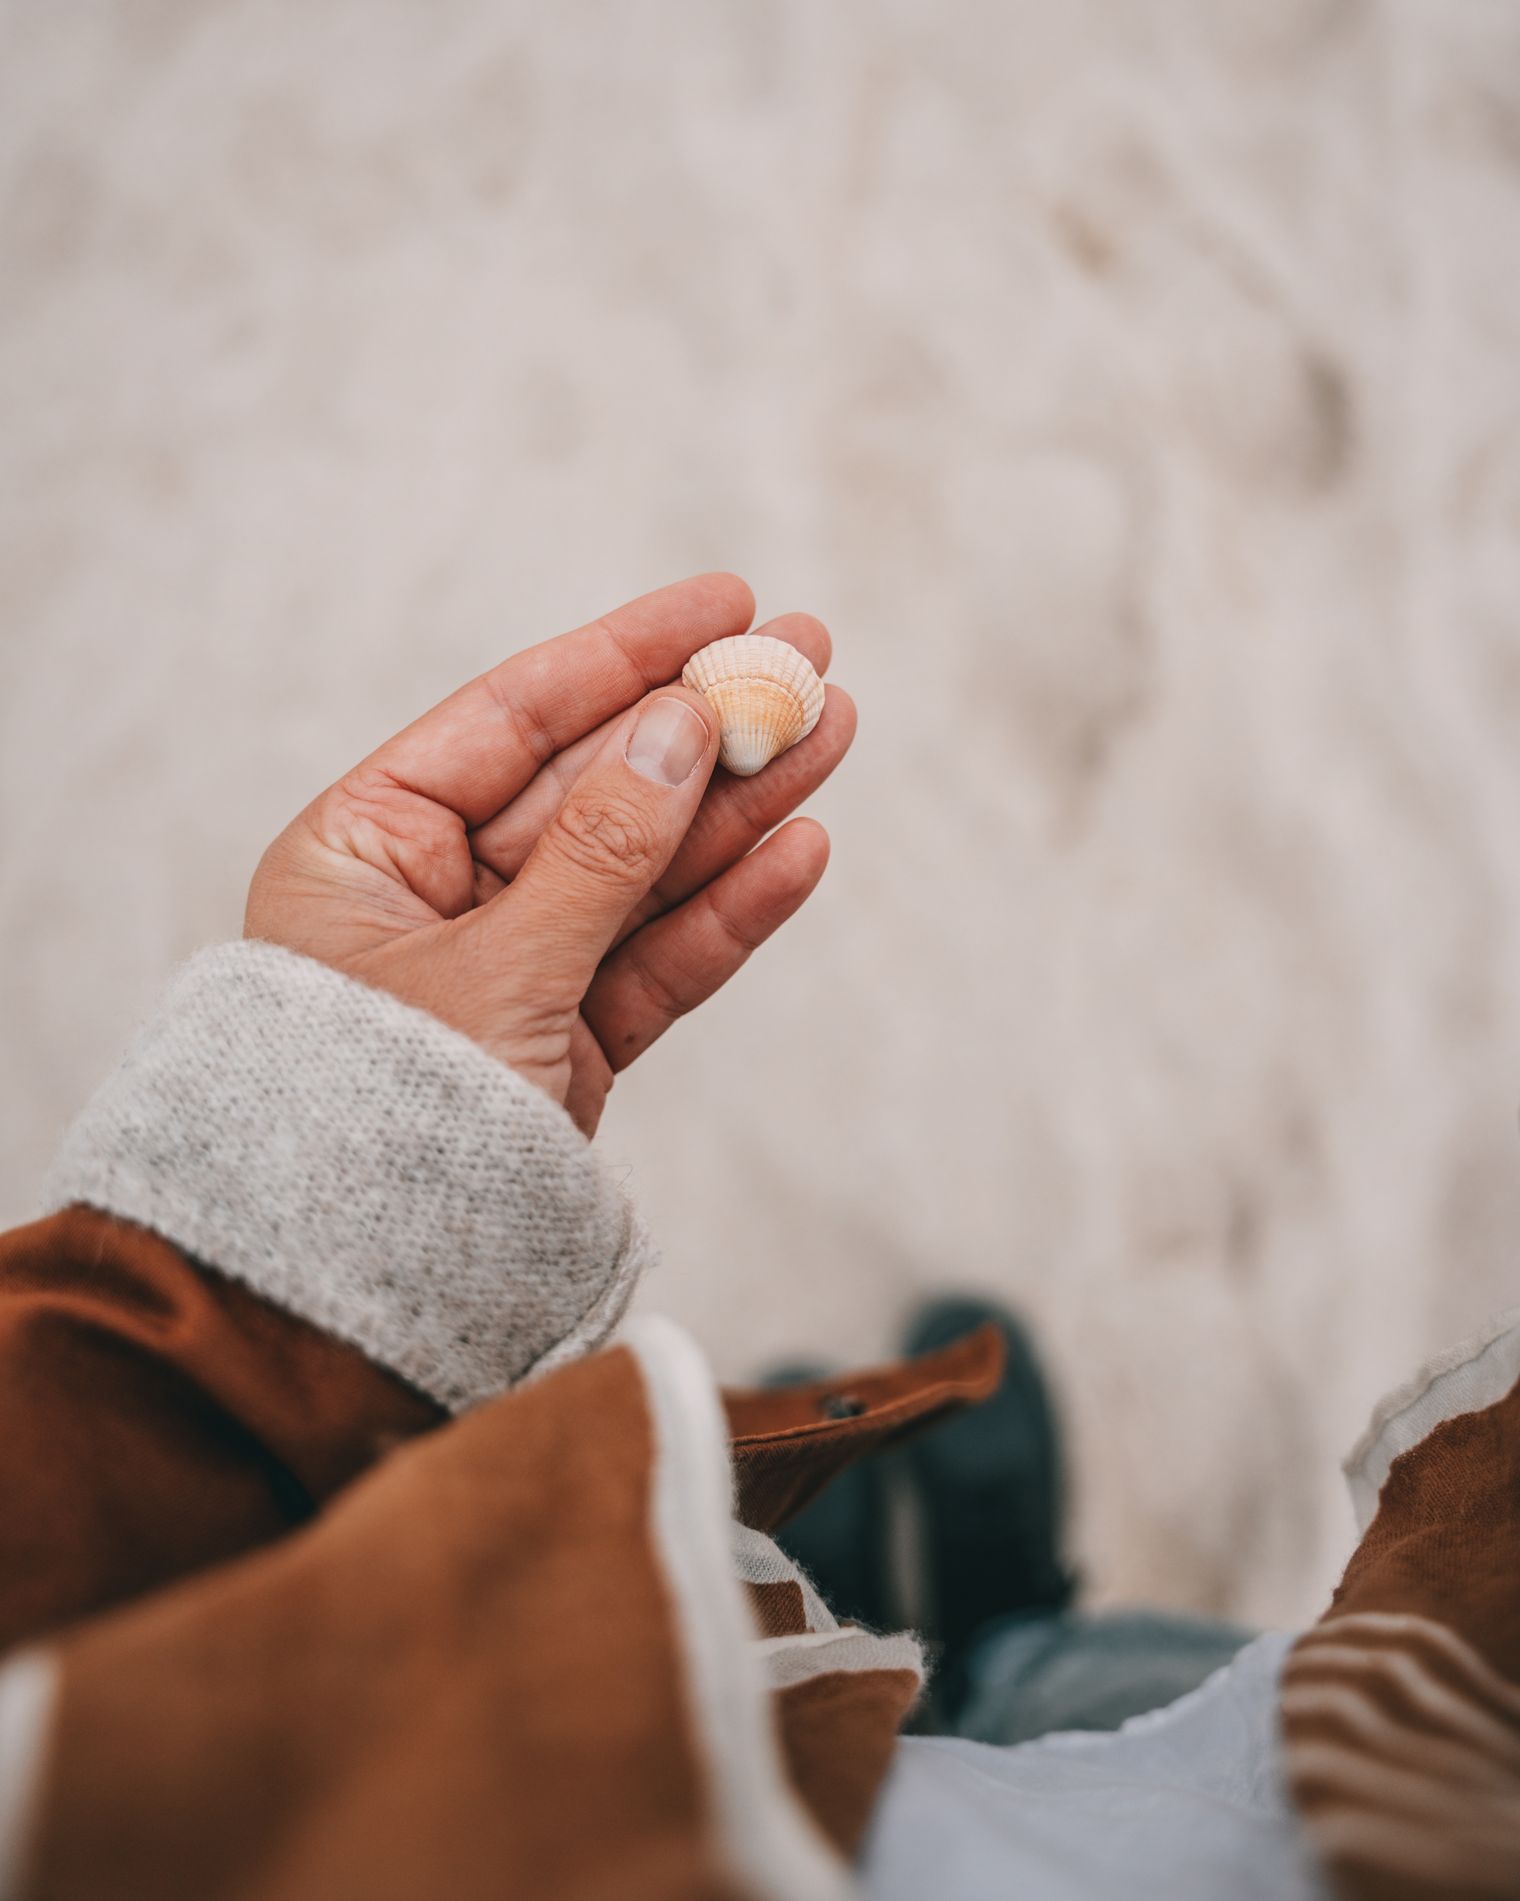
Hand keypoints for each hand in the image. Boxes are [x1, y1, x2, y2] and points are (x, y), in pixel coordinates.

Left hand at [245, 574, 854, 1134]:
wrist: (361, 1299)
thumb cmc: (376, 1121)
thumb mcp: (493, 970)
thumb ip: (600, 850)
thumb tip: (684, 723)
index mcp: (365, 848)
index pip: (510, 720)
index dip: (623, 656)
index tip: (724, 605)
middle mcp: (435, 898)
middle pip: (595, 788)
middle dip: (705, 728)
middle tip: (812, 659)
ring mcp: (510, 971)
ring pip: (643, 872)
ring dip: (741, 808)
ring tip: (837, 734)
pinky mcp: (568, 1046)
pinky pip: (656, 961)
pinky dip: (727, 913)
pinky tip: (801, 848)